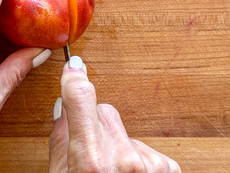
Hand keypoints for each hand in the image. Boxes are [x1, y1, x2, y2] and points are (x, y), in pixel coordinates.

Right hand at [49, 57, 179, 172]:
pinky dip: (136, 159)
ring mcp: (148, 165)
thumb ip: (62, 142)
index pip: (82, 99)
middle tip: (87, 151)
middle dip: (93, 124)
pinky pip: (144, 147)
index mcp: (90, 161)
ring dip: (116, 146)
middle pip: (104, 111)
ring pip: (124, 131)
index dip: (75, 80)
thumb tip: (64, 109)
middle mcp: (123, 160)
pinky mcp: (167, 169)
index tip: (73, 67)